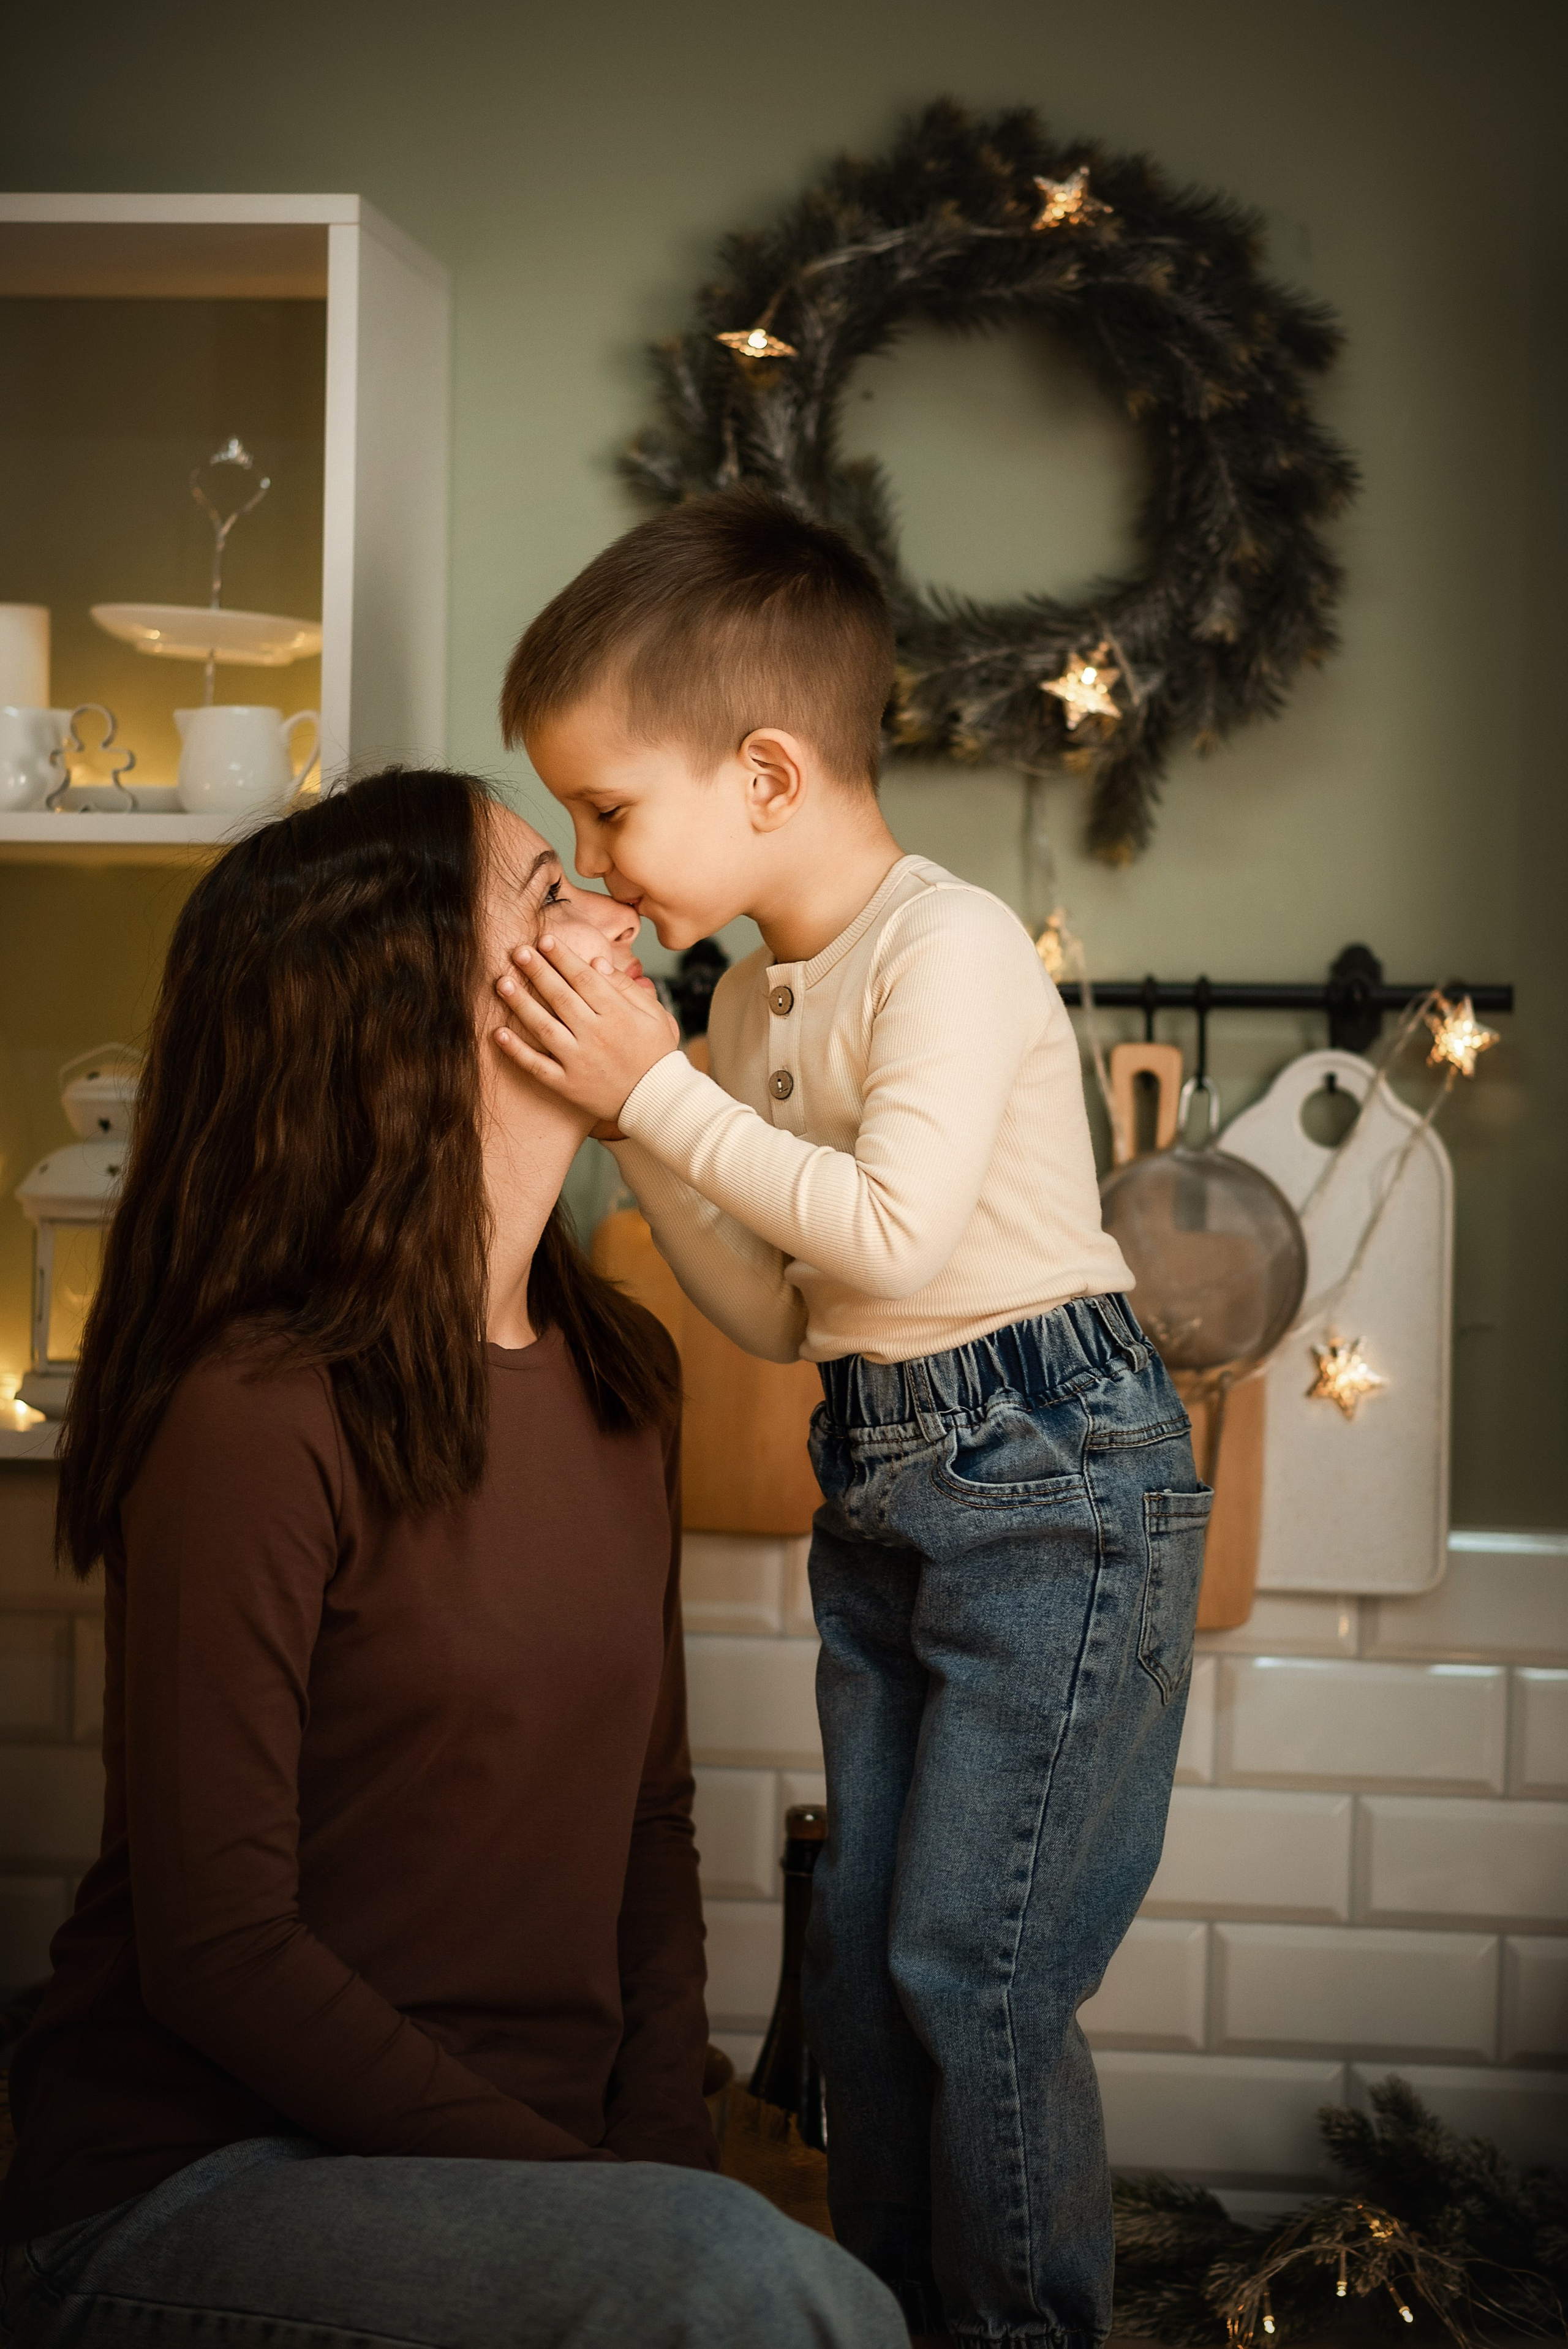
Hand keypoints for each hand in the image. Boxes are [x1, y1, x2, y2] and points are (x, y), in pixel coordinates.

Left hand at [495, 935, 679, 1122]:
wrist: (657, 1100)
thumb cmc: (656, 1053)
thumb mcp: (655, 1015)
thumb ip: (627, 988)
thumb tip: (597, 962)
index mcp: (618, 1015)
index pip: (584, 979)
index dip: (562, 957)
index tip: (544, 940)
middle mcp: (596, 1035)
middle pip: (560, 997)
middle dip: (538, 971)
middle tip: (518, 952)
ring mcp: (579, 1061)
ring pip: (544, 1027)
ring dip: (521, 1004)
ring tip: (503, 983)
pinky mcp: (568, 1084)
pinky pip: (537, 1066)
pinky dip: (516, 1050)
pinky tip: (498, 1034)